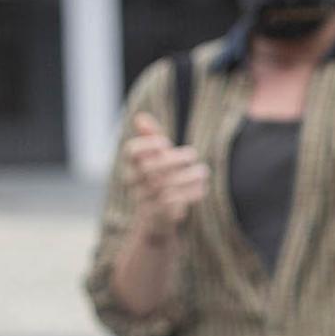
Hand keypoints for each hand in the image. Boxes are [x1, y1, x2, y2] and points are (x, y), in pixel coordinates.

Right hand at [123, 113, 208, 238]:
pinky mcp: (159, 214)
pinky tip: (202, 187)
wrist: (155, 218)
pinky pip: (174, 202)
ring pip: (164, 186)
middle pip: (149, 168)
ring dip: (188, 176)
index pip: (131, 151)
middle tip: (192, 154)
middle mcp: (135, 182)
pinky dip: (191, 193)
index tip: (165, 143)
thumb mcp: (155, 158)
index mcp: (132, 165)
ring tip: (203, 171)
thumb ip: (150, 138)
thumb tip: (140, 116)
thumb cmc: (157, 180)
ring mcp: (145, 199)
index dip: (147, 145)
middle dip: (173, 159)